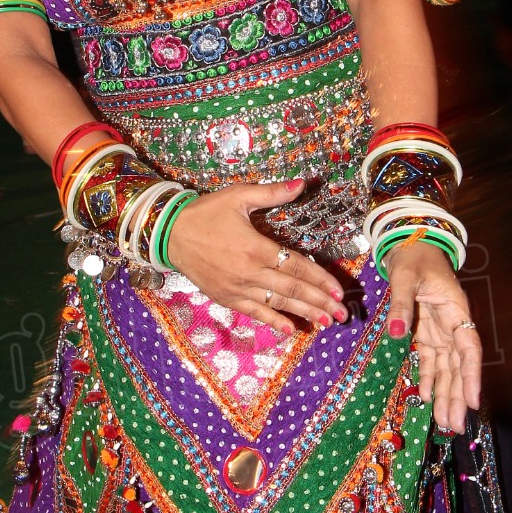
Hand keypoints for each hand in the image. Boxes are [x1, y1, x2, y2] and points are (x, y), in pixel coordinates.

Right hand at [163, 179, 349, 336]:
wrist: (169, 233)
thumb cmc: (205, 212)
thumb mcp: (239, 196)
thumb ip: (272, 193)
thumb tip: (302, 183)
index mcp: (256, 247)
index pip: (296, 266)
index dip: (319, 279)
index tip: (337, 290)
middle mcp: (249, 272)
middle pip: (292, 289)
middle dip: (319, 302)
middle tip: (342, 314)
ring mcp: (237, 288)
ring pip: (277, 304)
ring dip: (304, 314)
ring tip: (326, 322)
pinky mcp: (225, 298)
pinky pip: (254, 313)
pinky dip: (273, 321)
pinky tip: (290, 329)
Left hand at [384, 239, 480, 432]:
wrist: (409, 243)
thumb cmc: (412, 256)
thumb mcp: (405, 276)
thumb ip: (402, 305)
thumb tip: (397, 334)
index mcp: (455, 309)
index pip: (468, 347)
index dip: (472, 375)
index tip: (474, 400)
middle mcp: (452, 324)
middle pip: (459, 365)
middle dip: (458, 396)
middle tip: (455, 426)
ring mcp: (439, 329)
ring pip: (446, 367)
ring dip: (446, 394)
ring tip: (444, 422)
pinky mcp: (426, 331)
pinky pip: (430, 359)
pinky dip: (428, 378)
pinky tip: (427, 398)